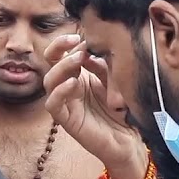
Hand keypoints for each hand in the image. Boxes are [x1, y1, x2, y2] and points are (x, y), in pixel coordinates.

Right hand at [43, 35, 142, 169]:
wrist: (129, 141)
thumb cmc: (123, 112)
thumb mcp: (115, 81)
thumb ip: (102, 66)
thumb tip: (87, 50)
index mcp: (79, 75)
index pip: (61, 54)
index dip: (64, 43)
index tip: (80, 37)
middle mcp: (69, 87)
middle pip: (50, 63)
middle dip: (59, 49)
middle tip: (78, 45)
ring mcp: (66, 103)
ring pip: (49, 82)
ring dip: (61, 68)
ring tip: (77, 61)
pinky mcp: (67, 120)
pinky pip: (53, 105)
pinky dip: (59, 92)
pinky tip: (73, 84)